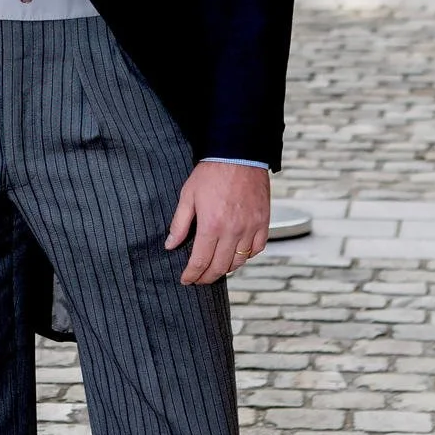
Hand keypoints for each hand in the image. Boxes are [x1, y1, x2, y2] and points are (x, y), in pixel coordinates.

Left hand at [165, 162, 269, 285]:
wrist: (239, 154)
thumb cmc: (211, 173)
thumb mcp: (188, 196)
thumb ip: (179, 223)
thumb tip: (170, 245)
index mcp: (211, 225)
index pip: (200, 261)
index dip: (192, 274)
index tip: (187, 280)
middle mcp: (233, 230)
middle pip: (220, 266)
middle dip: (207, 277)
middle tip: (199, 278)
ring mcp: (251, 227)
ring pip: (240, 261)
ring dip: (226, 268)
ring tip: (216, 267)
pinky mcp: (263, 222)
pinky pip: (257, 248)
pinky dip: (247, 256)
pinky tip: (237, 254)